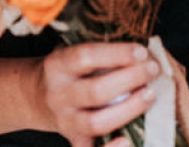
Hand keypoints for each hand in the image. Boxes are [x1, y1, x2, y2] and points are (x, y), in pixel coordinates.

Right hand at [33, 43, 160, 146]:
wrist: (35, 96)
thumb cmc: (67, 71)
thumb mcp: (72, 53)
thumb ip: (101, 53)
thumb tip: (145, 54)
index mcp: (58, 66)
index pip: (86, 57)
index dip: (117, 54)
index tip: (141, 51)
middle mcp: (59, 94)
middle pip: (95, 91)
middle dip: (130, 80)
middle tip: (152, 70)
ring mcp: (65, 120)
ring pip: (96, 122)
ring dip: (129, 109)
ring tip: (150, 94)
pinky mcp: (74, 139)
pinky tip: (127, 140)